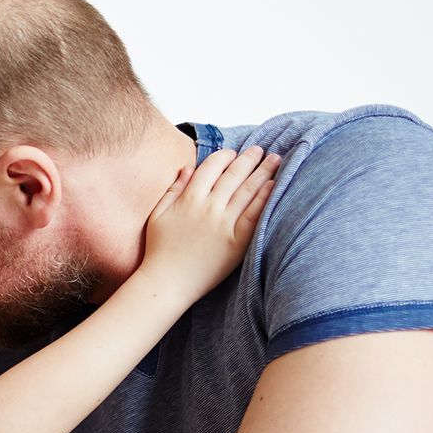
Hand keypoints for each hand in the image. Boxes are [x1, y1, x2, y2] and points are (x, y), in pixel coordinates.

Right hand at [137, 145, 279, 301]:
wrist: (167, 282)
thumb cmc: (159, 251)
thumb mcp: (158, 215)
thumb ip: (173, 189)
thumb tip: (187, 168)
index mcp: (188, 199)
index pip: (211, 167)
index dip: (225, 156)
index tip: (233, 153)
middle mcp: (208, 208)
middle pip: (234, 175)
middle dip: (249, 158)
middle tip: (261, 149)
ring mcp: (223, 224)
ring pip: (247, 190)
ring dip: (263, 172)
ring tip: (275, 160)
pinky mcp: (236, 242)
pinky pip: (254, 214)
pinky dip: (264, 197)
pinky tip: (274, 185)